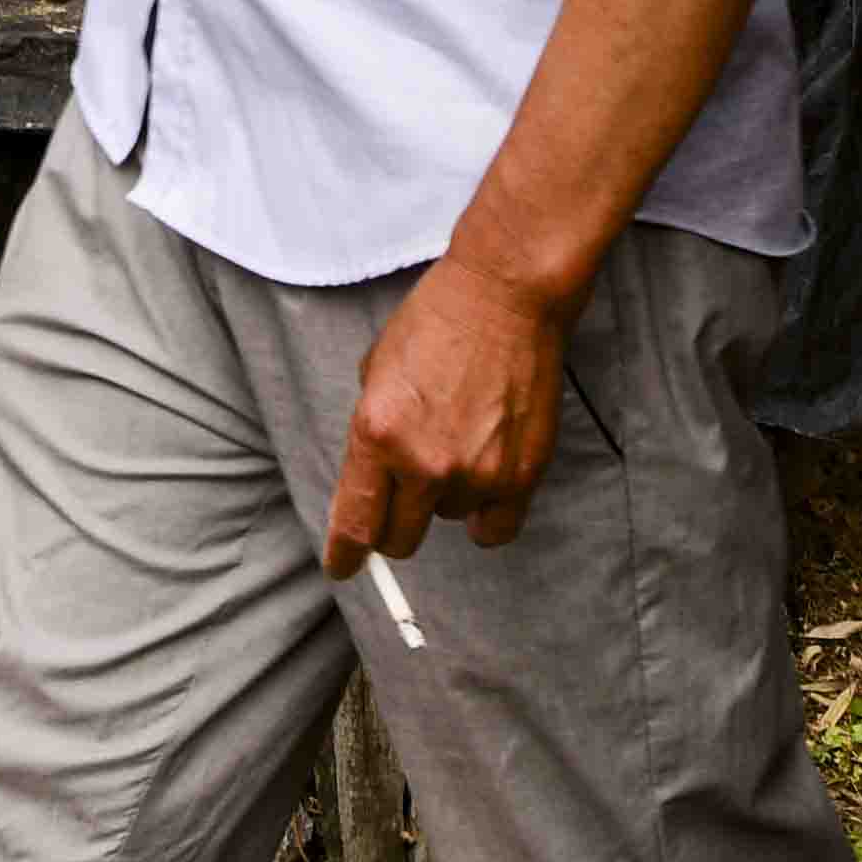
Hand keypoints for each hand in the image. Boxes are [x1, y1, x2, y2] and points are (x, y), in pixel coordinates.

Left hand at [324, 251, 568, 563]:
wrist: (505, 295)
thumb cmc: (436, 321)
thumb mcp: (375, 371)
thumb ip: (370, 434)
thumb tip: (371, 484)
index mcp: (376, 433)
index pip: (355, 522)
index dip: (345, 554)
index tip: (342, 566)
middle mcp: (423, 463)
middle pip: (399, 539)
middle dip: (393, 524)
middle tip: (402, 498)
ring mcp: (475, 473)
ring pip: (447, 520)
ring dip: (445, 496)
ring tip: (458, 439)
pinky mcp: (520, 475)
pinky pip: (494, 528)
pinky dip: (486, 512)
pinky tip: (484, 479)